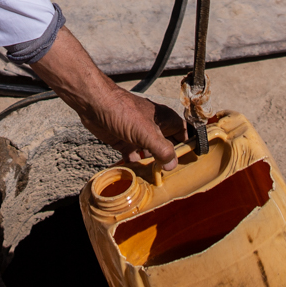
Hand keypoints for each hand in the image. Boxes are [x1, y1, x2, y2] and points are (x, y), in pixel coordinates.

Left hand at [27, 27, 183, 169]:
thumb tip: (172, 165)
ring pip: (151, 154)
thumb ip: (161, 149)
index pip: (184, 135)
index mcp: (165, 120)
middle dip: (170, 161)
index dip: (188, 148)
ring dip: (153, 166)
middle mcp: (154, 128)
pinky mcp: (125, 141)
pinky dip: (136, 166)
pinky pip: (134, 157)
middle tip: (174, 178)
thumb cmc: (122, 111)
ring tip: (157, 182)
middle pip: (167, 147)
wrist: (93, 104)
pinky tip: (138, 177)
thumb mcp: (145, 132)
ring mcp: (139, 135)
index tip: (191, 164)